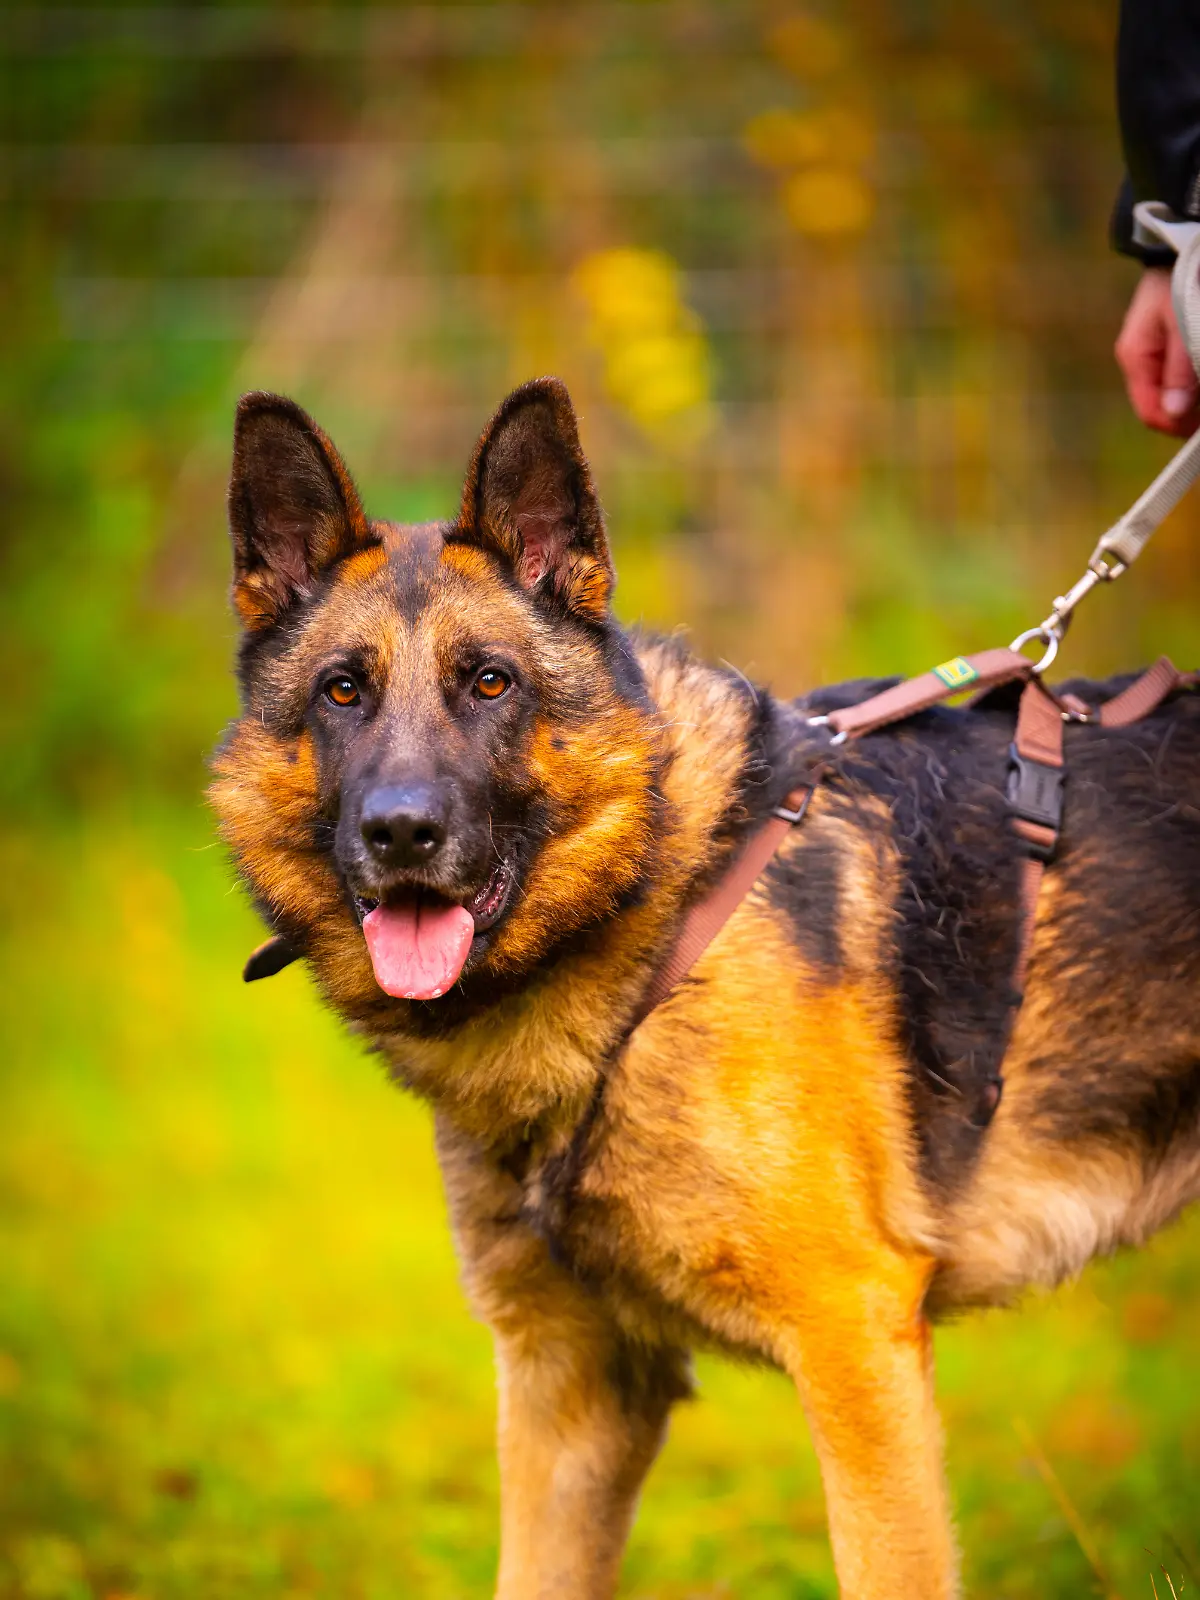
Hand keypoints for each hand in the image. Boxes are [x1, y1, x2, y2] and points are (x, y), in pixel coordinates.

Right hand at [1115, 267, 1199, 436]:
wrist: (1185, 244)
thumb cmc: (1183, 279)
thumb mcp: (1185, 324)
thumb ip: (1181, 369)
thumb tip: (1175, 412)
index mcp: (1135, 356)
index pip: (1150, 411)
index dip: (1178, 424)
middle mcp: (1141, 361)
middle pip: (1164, 406)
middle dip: (1190, 410)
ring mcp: (1155, 355)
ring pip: (1175, 394)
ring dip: (1195, 396)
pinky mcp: (1169, 348)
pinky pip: (1180, 378)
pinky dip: (1194, 382)